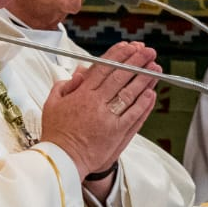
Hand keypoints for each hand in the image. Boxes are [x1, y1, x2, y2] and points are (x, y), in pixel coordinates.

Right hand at [39, 42, 158, 189]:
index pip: (102, 69)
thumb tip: (79, 72)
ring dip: (144, 79)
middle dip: (135, 61)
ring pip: (129, 94)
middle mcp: (96, 104)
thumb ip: (65, 85)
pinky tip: (151, 93)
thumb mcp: (52, 104)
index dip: (117, 56)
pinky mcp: (117, 133)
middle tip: (148, 51)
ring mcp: (108, 118)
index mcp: (81, 94)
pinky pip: (133, 115)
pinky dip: (143, 104)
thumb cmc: (57, 133)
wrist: (62, 159)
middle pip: (120, 77)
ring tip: (155, 67)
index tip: (127, 46)